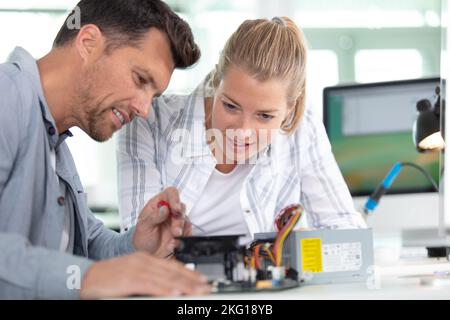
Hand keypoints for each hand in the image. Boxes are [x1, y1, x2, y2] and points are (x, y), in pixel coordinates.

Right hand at [80, 252, 209, 298]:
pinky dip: (165, 288)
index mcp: (145, 258)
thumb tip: (170, 285)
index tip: (202, 280)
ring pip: (166, 277)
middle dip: (192, 280)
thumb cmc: (109, 278)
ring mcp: (136, 269)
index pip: (173, 265)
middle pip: (173, 270)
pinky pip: (151, 284)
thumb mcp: (134, 273)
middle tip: (207, 287)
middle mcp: (143, 261)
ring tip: (197, 291)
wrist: (85, 277)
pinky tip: (175, 292)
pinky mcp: (129, 279)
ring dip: (184, 285)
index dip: (189, 273)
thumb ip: (151, 277)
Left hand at [132, 187, 191, 257]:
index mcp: (157, 204)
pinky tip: (173, 243)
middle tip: (175, 231)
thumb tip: (164, 208)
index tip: (176, 208)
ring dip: (180, 229)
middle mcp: (169, 210)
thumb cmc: (143, 238)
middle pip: (180, 207)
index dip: (175, 198)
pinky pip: (188, 231)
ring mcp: (176, 220)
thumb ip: (154, 217)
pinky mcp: (183, 230)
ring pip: (185, 219)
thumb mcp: (143, 227)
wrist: (147, 254)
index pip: (170, 193)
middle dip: (179, 219)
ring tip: (173, 239)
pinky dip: (183, 237)